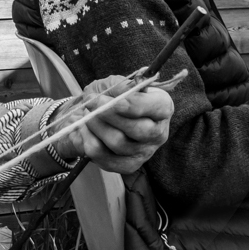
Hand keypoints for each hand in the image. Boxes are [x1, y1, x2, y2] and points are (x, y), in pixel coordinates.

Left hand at [48, 75, 173, 172]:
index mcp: (162, 108)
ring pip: (117, 142)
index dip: (131, 104)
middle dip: (109, 114)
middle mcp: (159, 133)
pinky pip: (103, 155)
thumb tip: (121, 92)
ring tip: (87, 113)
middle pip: (137, 129)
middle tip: (91, 102)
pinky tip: (86, 129)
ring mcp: (144, 152)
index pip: (155, 108)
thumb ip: (120, 86)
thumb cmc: (112, 97)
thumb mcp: (117, 84)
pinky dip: (88, 139)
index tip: (109, 98)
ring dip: (95, 125)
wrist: (98, 116)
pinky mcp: (127, 166)